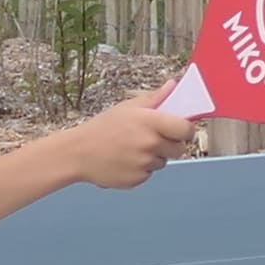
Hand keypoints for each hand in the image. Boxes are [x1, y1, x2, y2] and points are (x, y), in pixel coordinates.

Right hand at [58, 103, 202, 189]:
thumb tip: (173, 85)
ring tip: (133, 149)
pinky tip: (126, 160)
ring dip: (154, 157)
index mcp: (151, 122)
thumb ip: (155, 98)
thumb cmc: (102, 128)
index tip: (181, 129)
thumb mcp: (128, 108)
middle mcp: (150, 144)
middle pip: (179, 148)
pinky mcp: (137, 179)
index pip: (186, 129)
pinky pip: (149, 174)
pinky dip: (142, 169)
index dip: (186, 130)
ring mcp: (144, 163)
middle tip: (154, 139)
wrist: (78, 153)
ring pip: (163, 162)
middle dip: (171, 144)